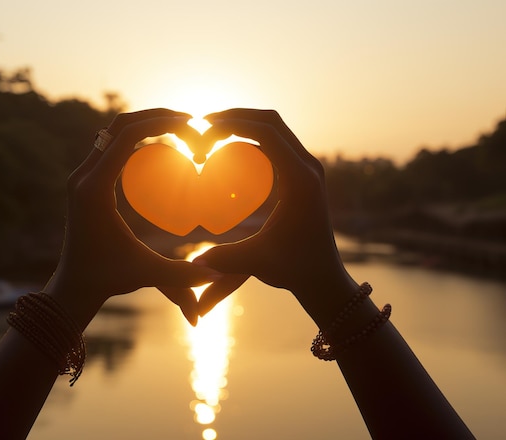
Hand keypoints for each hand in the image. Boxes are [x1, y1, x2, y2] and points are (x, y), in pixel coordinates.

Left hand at [44, 109, 219, 326]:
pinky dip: (134, 137)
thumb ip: (183, 276)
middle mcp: (82, 177)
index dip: (159, 123)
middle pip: (118, 125)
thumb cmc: (108, 279)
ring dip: (144, 123)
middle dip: (155, 116)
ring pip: (112, 132)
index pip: (125, 137)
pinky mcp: (85, 181)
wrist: (74, 286)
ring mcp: (81, 177)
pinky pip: (109, 145)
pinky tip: (159, 143)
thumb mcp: (147, 273)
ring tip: (179, 127)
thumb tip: (221, 274)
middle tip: (190, 121)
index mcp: (94, 190)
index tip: (191, 124)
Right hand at [194, 109, 357, 324]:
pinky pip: (277, 143)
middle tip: (202, 125)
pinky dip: (252, 138)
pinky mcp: (303, 175)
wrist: (323, 277)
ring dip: (244, 124)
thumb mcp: (259, 263)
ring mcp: (308, 168)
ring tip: (212, 134)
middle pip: (271, 121)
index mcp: (301, 180)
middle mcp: (309, 167)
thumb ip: (226, 259)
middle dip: (235, 116)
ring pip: (275, 128)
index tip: (202, 130)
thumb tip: (193, 263)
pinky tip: (230, 151)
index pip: (266, 133)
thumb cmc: (295, 269)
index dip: (231, 124)